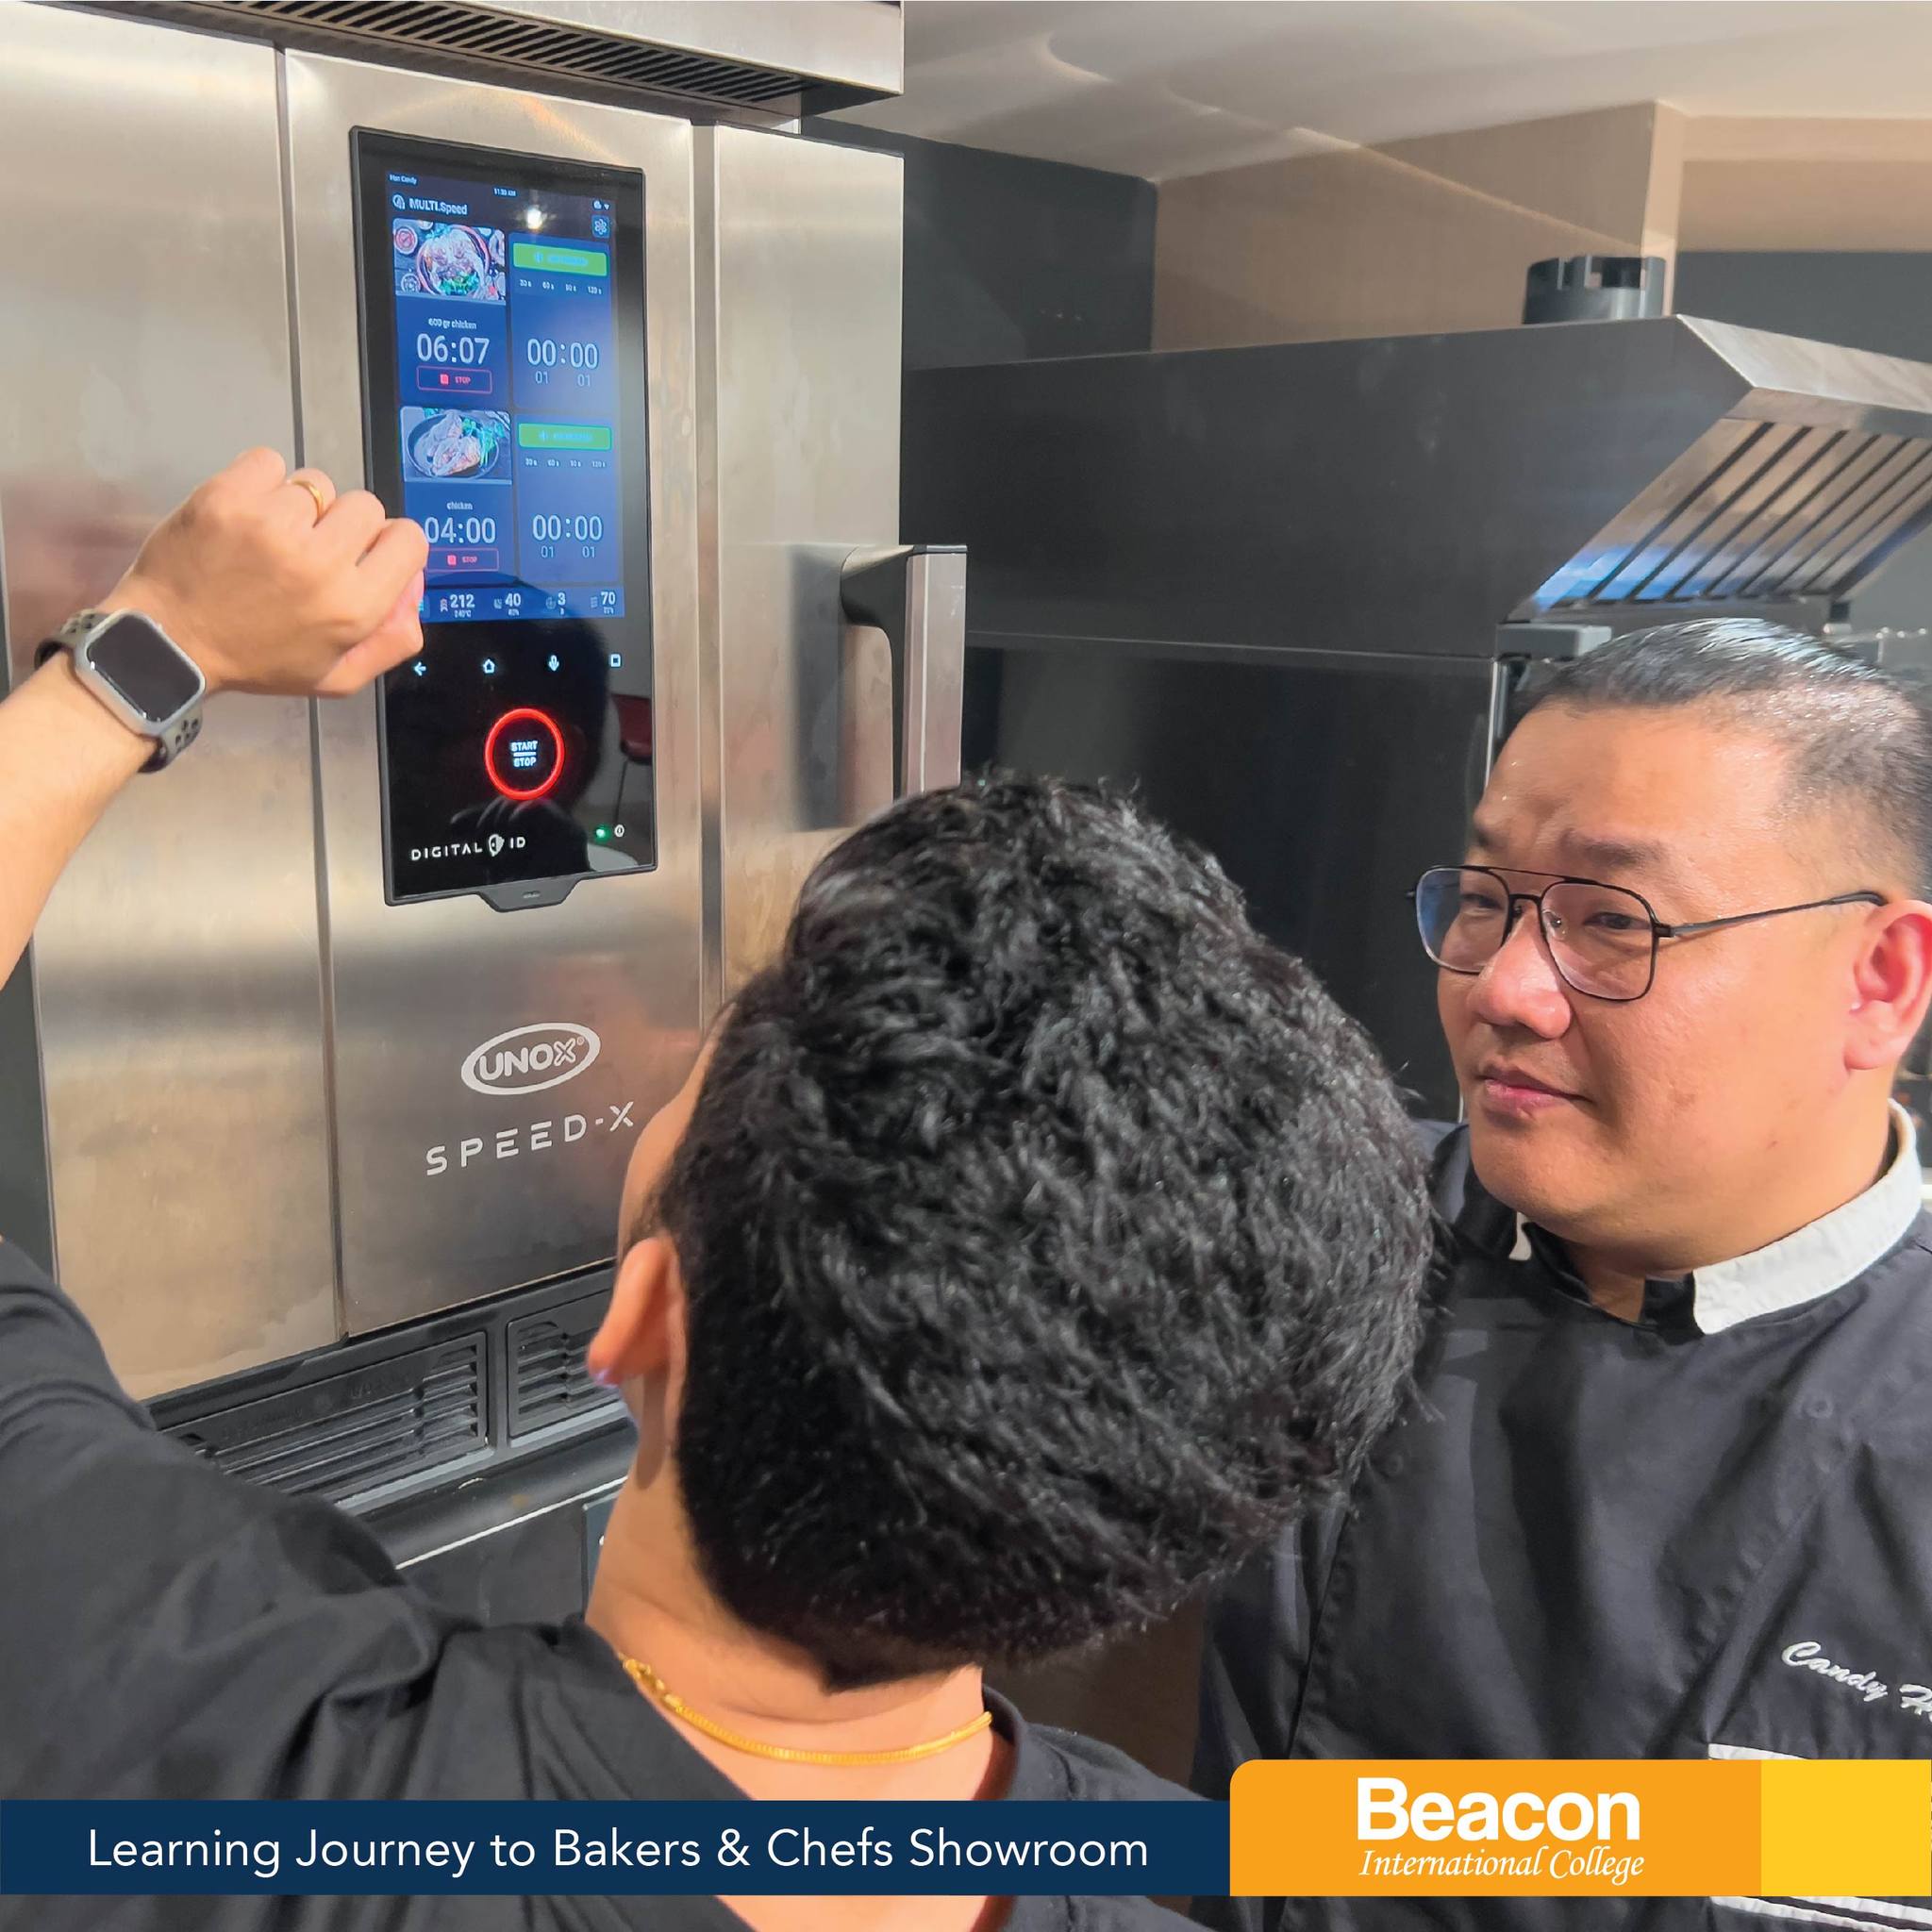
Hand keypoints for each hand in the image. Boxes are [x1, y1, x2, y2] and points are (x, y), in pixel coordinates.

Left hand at [98, 448, 429, 696]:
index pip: (408, 538)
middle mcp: (320, 561)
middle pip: (366, 505)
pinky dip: (262, 481)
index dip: (389, 545)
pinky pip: (270, 462)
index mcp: (353, 606)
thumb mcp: (336, 676)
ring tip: (270, 536)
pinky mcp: (228, 495)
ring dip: (300, 505)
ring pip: (316, 484)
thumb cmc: (256, 662)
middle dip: (344, 524)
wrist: (169, 641)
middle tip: (311, 550)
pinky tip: (247, 514)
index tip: (362, 555)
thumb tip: (415, 588)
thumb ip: (392, 640)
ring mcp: (272, 523)